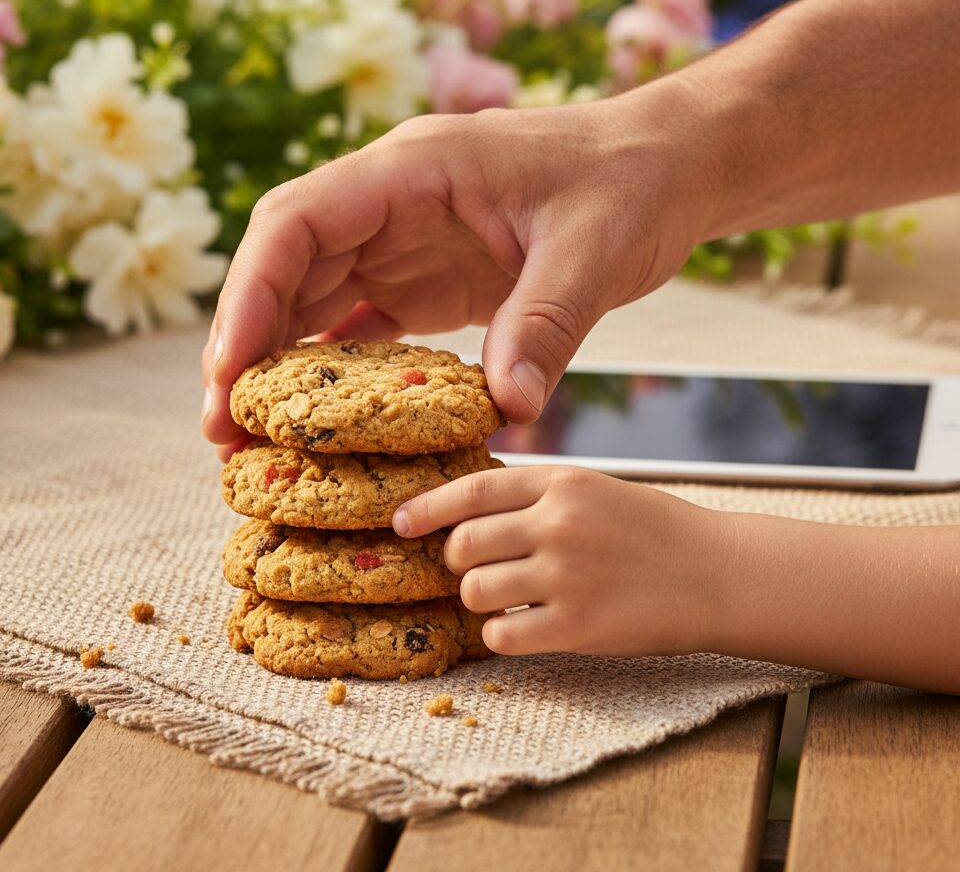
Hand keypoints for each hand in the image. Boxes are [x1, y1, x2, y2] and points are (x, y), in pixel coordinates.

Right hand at [201, 82, 721, 457]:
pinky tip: (318, 419)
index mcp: (413, 169)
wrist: (664, 170)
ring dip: (279, 363)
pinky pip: (361, 323)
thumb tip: (511, 410)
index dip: (249, 291)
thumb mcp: (591, 253)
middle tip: (223, 427)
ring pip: (311, 297)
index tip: (228, 369)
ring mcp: (404, 241)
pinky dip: (334, 368)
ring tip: (254, 438)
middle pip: (286, 266)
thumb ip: (544, 326)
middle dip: (246, 342)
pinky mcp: (427, 278)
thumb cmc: (628, 185)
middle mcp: (391, 201)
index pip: (298, 221)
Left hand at [392, 465, 727, 656]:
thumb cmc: (652, 530)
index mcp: (561, 482)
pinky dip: (503, 634)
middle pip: (463, 545)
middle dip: (458, 561)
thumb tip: (468, 510)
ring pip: (475, 591)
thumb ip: (536, 494)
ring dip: (480, 600)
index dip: (428, 507)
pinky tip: (526, 626)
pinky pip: (502, 635)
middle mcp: (558, 523)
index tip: (400, 522)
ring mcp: (567, 575)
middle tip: (477, 569)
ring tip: (511, 598)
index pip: (473, 490)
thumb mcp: (594, 489)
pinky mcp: (578, 625)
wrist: (718, 573)